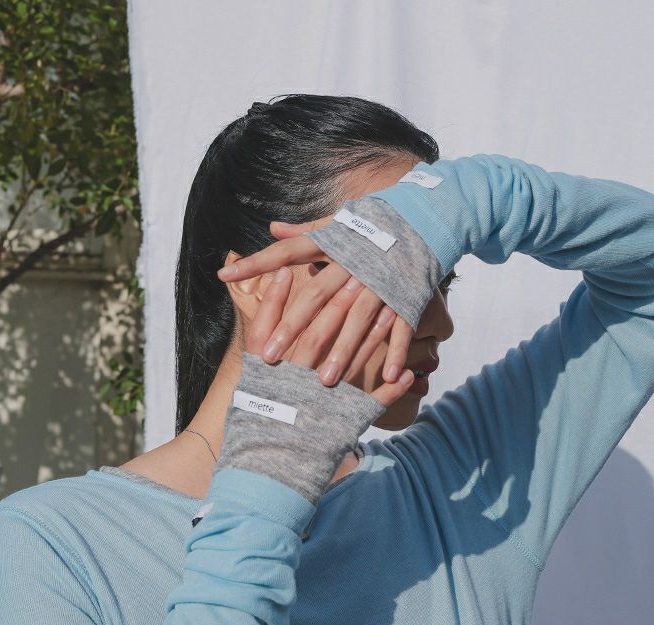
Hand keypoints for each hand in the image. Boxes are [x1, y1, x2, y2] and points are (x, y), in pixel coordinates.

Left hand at [217, 217, 413, 385]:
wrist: (428, 214)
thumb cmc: (377, 222)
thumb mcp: (340, 223)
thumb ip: (305, 231)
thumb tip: (272, 228)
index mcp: (332, 244)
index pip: (286, 253)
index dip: (256, 264)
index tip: (225, 276)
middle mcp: (353, 264)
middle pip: (317, 297)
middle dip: (293, 328)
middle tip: (272, 358)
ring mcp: (382, 281)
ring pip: (357, 319)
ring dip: (342, 351)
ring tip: (325, 382)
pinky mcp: (408, 295)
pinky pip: (401, 326)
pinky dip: (397, 351)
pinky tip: (388, 376)